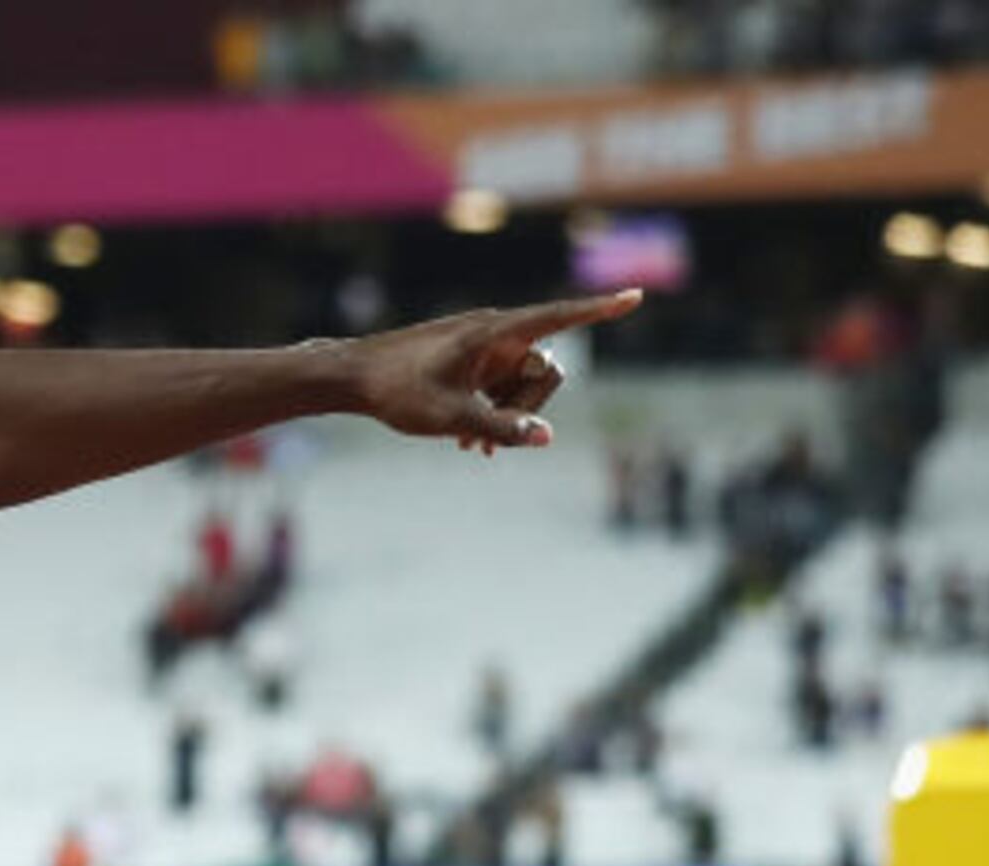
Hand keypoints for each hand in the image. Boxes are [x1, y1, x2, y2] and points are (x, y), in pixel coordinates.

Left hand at [342, 290, 641, 454]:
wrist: (352, 378)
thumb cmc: (398, 391)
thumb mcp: (451, 416)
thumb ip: (502, 427)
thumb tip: (546, 438)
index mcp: (496, 332)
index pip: (560, 317)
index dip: (600, 311)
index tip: (635, 297)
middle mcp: (496, 333)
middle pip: (545, 369)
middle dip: (529, 408)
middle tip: (489, 443)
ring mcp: (484, 348)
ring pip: (522, 383)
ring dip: (508, 416)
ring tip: (470, 446)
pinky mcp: (470, 361)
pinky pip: (500, 386)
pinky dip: (492, 411)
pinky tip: (467, 442)